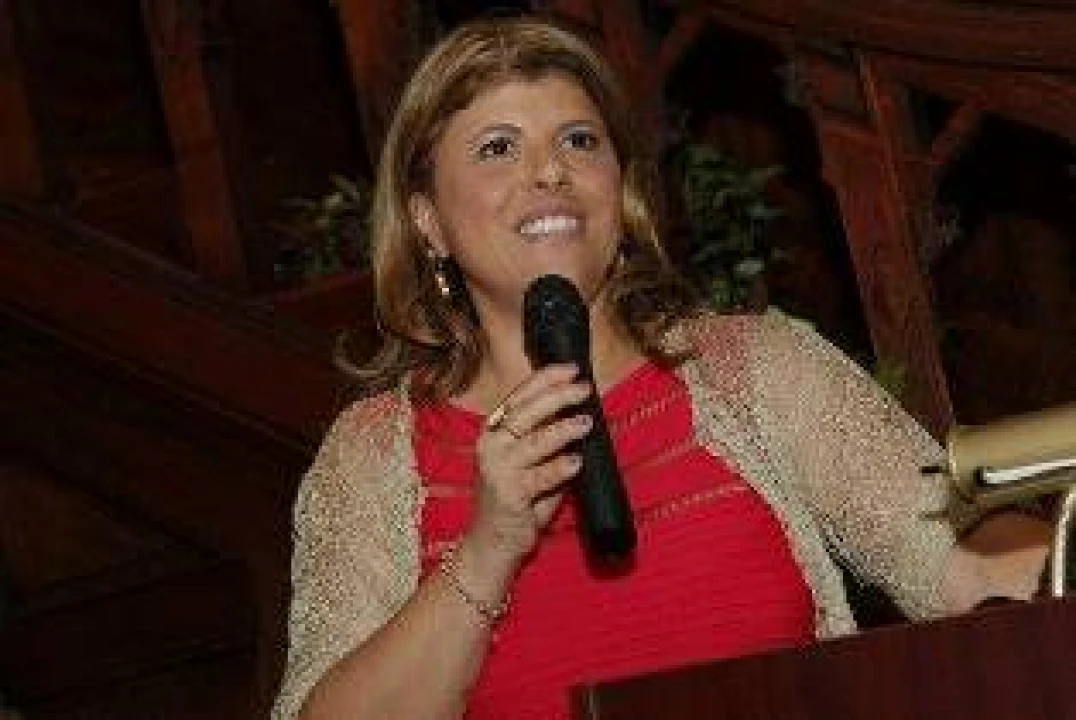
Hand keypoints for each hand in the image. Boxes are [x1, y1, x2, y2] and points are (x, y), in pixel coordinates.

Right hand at [465, 363, 592, 573]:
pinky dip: (560, 468)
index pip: (519, 396)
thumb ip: (547, 440)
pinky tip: (577, 462)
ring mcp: (498, 469)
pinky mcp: (509, 494)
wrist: (490, 543)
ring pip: (535, 441)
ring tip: (586, 423)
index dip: (546, 379)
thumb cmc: (515, 500)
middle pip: (526, 412)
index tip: (572, 368)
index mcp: (493, 431)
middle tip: (584, 389)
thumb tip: (581, 415)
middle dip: (558, 396)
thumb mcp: (529, 462)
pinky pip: (541, 477)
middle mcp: (491, 446)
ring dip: (563, 429)